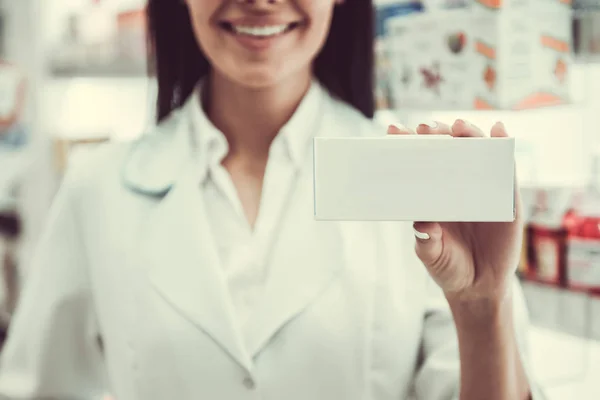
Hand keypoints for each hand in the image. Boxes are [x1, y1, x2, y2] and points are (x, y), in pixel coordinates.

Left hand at [388, 120, 522, 303]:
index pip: (419, 162)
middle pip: (447, 150)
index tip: (393, 130)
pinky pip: (506, 170)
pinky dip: (504, 149)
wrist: (477, 288)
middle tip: (424, 128)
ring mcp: (482, 189)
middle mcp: (456, 186)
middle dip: (435, 135)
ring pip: (476, 153)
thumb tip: (423, 222)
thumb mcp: (431, 253)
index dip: (408, 145)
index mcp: (433, 194)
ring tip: (458, 126)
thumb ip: (427, 240)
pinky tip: (500, 131)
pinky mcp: (507, 198)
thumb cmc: (448, 267)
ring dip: (468, 135)